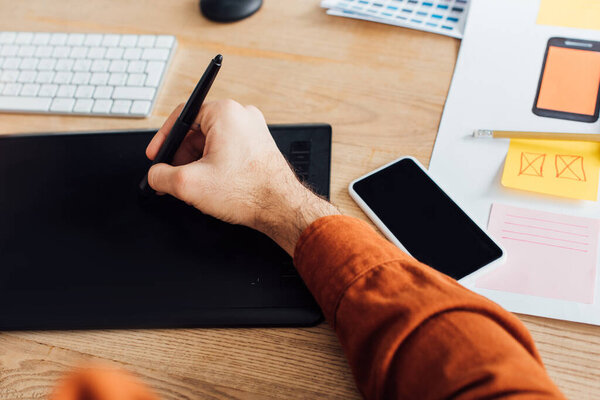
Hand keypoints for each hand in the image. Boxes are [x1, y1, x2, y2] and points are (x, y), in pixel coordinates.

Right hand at [146, 99, 338, 254]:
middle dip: (181, 156)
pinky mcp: (259, 146)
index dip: (164, 139)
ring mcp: (253, 130)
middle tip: (172, 176)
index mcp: (225, 113)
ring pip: (212, 143)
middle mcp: (242, 116)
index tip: (157, 156)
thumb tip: (155, 174)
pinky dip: (215, 165)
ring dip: (197, 163)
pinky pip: (228, 150)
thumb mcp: (188, 184)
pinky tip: (212, 185)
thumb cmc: (248, 192)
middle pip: (197, 131)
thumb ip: (160, 176)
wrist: (281, 208)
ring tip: (194, 186)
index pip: (182, 116)